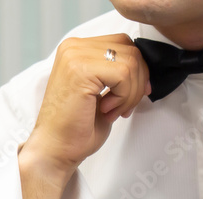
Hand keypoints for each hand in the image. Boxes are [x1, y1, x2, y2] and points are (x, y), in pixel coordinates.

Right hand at [21, 34, 150, 188]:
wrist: (56, 149)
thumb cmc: (77, 128)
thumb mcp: (103, 93)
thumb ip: (119, 75)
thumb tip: (145, 73)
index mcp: (78, 49)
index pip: (124, 44)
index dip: (138, 71)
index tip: (133, 96)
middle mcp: (74, 47)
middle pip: (131, 50)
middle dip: (138, 83)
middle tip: (123, 107)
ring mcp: (75, 56)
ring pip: (131, 63)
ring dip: (130, 94)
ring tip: (113, 110)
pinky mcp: (81, 69)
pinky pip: (123, 74)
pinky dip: (124, 96)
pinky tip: (107, 109)